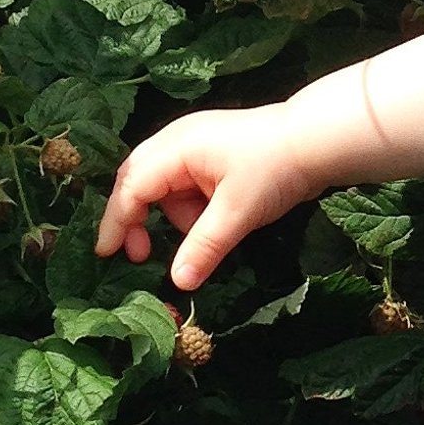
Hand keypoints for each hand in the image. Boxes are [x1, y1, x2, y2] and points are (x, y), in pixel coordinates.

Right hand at [96, 101, 319, 289]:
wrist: (317, 141)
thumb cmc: (274, 169)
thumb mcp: (237, 213)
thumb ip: (204, 247)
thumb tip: (178, 283)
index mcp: (175, 147)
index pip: (131, 187)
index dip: (116, 222)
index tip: (106, 254)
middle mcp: (177, 142)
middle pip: (138, 182)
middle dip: (136, 219)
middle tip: (140, 255)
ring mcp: (194, 147)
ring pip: (164, 188)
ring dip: (175, 217)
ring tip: (207, 234)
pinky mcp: (211, 158)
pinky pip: (185, 187)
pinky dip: (192, 210)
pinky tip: (216, 221)